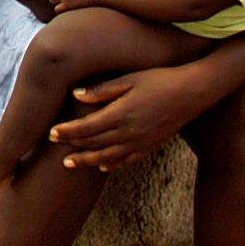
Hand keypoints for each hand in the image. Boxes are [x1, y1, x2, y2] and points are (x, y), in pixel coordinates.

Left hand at [49, 64, 213, 171]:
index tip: (51, 133)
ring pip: (107, 157)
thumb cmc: (160, 79)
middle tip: (53, 145)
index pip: (86, 128)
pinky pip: (128, 161)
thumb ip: (102, 90)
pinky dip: (113, 165)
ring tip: (69, 164)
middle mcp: (129, 133)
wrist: (193, 92)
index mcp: (121, 114)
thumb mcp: (130, 79)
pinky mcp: (151, 146)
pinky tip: (102, 166)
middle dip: (72, 145)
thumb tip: (75, 95)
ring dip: (86, 160)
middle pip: (93, 144)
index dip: (67, 132)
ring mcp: (141, 142)